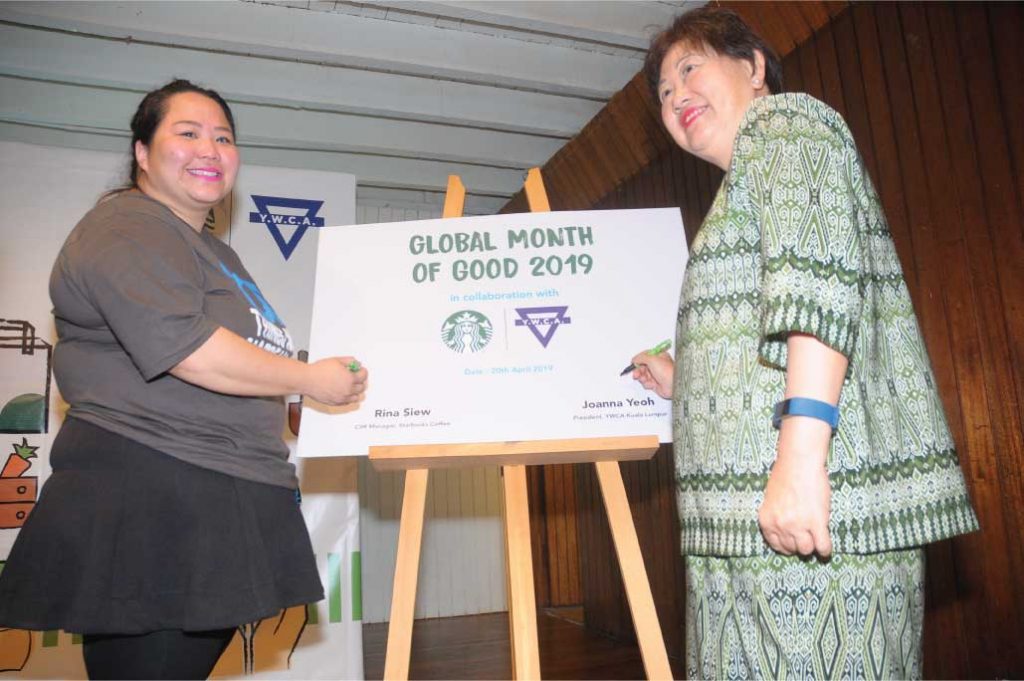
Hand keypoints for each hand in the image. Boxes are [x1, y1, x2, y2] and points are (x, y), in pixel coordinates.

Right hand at [304, 357, 367, 405]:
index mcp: (350, 379)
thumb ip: (349, 361)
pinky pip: (347, 403)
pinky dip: (348, 398)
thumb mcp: (337, 360)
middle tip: (356, 377)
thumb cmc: (318, 371)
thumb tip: (356, 363)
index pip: (364, 376)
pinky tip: (345, 392)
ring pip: (356, 397)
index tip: (361, 370)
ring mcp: (342, 398)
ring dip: (356, 391)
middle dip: (360, 381)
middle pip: (362, 388)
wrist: (307, 380)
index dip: (363, 371)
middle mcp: (347, 390)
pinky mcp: (336, 403)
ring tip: (351, 385)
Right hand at [630, 350, 673, 398]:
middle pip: (642, 366)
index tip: (633, 362)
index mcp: (659, 356)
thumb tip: (634, 359)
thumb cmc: (668, 371)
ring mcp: (656, 374)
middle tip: (636, 373)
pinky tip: (651, 383)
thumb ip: (641, 357)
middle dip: (638, 370)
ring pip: (643, 375)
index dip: (638, 359)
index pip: (645, 356)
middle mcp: (658, 365)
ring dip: (642, 377)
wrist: (673, 385)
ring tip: (644, 378)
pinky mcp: (655, 383)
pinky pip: (646, 382)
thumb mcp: (652, 359)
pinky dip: (647, 383)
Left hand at [758, 443, 832, 557]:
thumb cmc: (785, 475)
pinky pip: (823, 546)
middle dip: (800, 544)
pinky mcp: (817, 522)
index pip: (776, 545)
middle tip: (807, 536)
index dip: (787, 546)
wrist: (799, 461)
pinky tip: (826, 545)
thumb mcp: (771, 500)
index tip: (794, 543)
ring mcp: (798, 525)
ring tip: (816, 537)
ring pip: (807, 550)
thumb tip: (784, 533)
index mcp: (766, 520)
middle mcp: (780, 525)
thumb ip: (775, 517)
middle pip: (792, 549)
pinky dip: (826, 549)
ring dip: (812, 545)